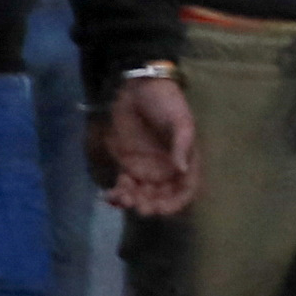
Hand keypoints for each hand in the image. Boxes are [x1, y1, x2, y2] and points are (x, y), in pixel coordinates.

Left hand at [90, 74, 200, 217]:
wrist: (138, 87)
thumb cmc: (166, 102)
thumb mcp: (181, 121)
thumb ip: (182, 145)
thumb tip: (182, 170)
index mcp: (185, 162)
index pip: (185, 190)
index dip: (175, 203)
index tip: (162, 208)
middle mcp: (167, 170)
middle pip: (162, 198)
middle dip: (151, 206)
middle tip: (139, 206)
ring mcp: (146, 168)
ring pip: (142, 196)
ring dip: (133, 202)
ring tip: (122, 198)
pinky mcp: (127, 164)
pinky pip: (124, 186)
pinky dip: (118, 194)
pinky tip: (110, 196)